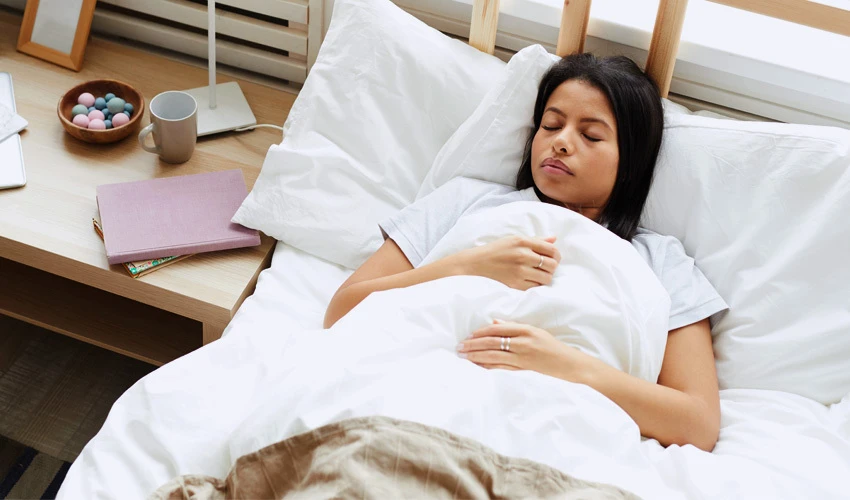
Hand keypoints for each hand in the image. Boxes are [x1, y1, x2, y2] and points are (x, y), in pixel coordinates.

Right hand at [452, 236, 561, 290]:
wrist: (476, 264)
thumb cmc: (496, 250)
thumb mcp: (514, 239)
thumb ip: (535, 240)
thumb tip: (554, 239)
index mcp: (523, 242)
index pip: (551, 249)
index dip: (556, 255)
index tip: (553, 258)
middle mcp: (523, 255)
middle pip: (552, 264)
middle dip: (552, 267)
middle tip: (546, 268)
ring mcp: (519, 271)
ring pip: (546, 278)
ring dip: (545, 277)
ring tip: (538, 275)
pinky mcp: (515, 284)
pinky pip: (536, 287)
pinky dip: (536, 285)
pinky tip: (530, 280)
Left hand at [456, 319, 588, 381]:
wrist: (571, 364)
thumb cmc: (553, 347)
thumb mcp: (536, 332)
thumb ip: (515, 328)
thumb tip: (494, 323)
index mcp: (526, 330)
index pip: (498, 329)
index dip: (481, 332)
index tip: (469, 335)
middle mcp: (524, 342)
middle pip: (493, 342)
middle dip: (474, 344)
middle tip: (459, 346)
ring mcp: (523, 357)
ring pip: (494, 355)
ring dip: (476, 355)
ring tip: (463, 356)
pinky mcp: (524, 369)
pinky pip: (501, 367)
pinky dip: (488, 366)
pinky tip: (477, 365)